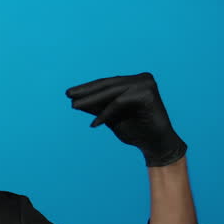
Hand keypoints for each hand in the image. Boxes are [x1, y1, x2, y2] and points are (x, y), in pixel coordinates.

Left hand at [66, 72, 186, 166]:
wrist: (155, 145)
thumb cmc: (135, 131)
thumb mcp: (110, 117)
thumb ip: (96, 107)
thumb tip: (74, 101)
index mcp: (134, 81)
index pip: (106, 83)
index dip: (87, 88)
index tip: (69, 93)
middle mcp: (141, 79)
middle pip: (108, 84)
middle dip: (86, 91)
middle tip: (68, 95)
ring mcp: (146, 84)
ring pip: (112, 92)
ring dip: (91, 100)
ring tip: (74, 106)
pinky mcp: (147, 94)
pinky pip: (119, 102)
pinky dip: (106, 113)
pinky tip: (95, 124)